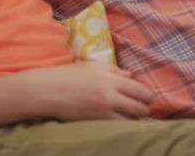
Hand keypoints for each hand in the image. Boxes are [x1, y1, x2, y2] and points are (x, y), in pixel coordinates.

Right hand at [27, 63, 152, 120]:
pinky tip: (121, 123)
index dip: (148, 96)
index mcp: (110, 78)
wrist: (46, 91)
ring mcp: (103, 110)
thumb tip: (132, 76)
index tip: (148, 98)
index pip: (140, 90)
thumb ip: (114, 71)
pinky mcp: (96, 122)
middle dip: (145, 109)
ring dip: (135, 120)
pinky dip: (123, 126)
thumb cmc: (67, 75)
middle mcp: (110, 94)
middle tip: (143, 109)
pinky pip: (118, 127)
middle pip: (140, 107)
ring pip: (131, 120)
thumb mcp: (92, 67)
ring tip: (132, 117)